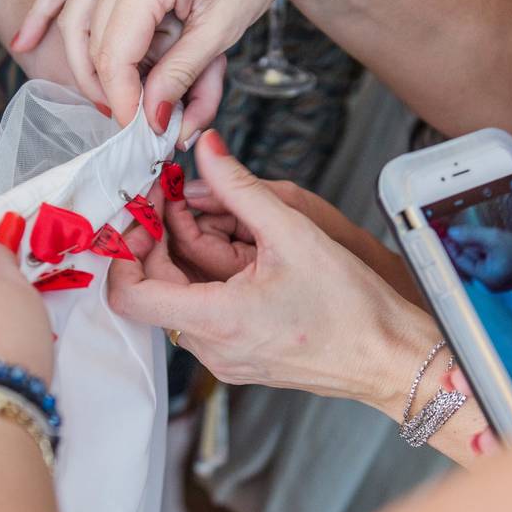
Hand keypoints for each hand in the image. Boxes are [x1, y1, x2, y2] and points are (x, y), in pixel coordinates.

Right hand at [11, 0, 308, 141]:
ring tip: (105, 98)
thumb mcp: (223, 27)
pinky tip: (24, 41)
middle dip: (108, 89)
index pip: (115, 57)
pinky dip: (46, 11)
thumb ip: (182, 75)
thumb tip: (150, 118)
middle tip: (131, 119)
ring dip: (84, 64)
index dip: (124, 101)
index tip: (139, 130)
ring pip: (74, 19)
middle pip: (90, 43)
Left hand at [108, 130, 428, 406]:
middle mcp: (211, 349)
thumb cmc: (352, 308)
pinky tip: (231, 254)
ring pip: (176, 302)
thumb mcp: (294, 232)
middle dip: (157, 241)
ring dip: (182, 259)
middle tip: (174, 201)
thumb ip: (241, 187)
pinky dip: (202, 281)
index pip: (129, 294)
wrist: (388, 358)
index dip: (124, 250)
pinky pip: (201, 316)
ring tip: (210, 220)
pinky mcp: (237, 360)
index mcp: (217, 321)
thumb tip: (210, 150)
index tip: (142, 216)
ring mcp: (223, 359)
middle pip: (151, 290)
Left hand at [445, 225, 511, 290]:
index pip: (459, 261)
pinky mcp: (494, 280)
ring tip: (481, 239)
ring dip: (472, 249)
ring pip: (473, 262)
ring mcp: (488, 284)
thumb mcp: (495, 239)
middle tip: (454, 231)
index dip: (449, 246)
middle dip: (461, 247)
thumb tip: (451, 233)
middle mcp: (482, 284)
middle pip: (465, 262)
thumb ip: (471, 236)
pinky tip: (489, 245)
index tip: (442, 233)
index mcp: (482, 277)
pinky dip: (481, 254)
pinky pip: (482, 265)